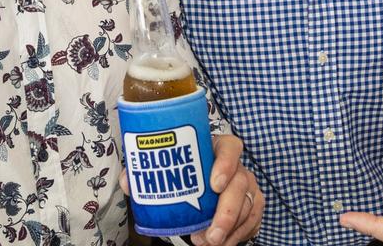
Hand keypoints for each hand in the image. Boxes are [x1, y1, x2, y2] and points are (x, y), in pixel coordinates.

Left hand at [119, 134, 261, 245]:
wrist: (197, 188)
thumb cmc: (182, 176)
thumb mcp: (164, 171)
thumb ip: (145, 173)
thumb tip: (129, 182)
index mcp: (216, 149)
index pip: (230, 147)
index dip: (226, 163)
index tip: (214, 185)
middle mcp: (237, 166)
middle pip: (241, 182)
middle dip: (227, 212)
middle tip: (211, 234)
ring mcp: (247, 185)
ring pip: (248, 204)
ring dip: (231, 228)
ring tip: (209, 242)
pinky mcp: (253, 204)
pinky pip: (253, 220)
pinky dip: (239, 235)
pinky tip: (223, 243)